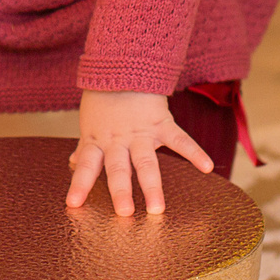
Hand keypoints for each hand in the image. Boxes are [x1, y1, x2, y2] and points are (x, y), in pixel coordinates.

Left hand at [67, 90, 211, 216]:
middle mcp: (118, 140)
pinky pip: (179, 139)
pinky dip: (194, 153)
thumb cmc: (104, 98)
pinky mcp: (162, 123)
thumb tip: (73, 163)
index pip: (86, 166)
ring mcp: (141, 133)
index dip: (79, 184)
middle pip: (119, 168)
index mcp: (98, 140)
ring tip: (157, 209)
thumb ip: (85, 147)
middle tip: (124, 213)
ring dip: (152, 186)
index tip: (73, 204)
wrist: (125, 66)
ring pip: (147, 162)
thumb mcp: (90, 123)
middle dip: (121, 191)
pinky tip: (207, 167)